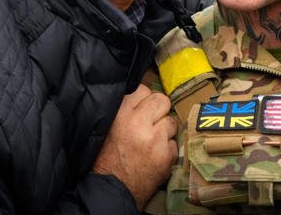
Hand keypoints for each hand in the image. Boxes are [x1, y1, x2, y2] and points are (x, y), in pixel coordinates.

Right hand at [92, 84, 176, 209]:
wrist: (112, 189)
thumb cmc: (106, 158)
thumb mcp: (107, 125)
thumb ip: (123, 108)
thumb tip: (140, 96)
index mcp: (121, 114)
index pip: (143, 90)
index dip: (143, 99)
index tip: (142, 108)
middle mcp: (139, 123)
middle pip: (162, 100)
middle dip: (159, 110)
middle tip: (151, 121)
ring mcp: (156, 140)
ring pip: (171, 122)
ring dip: (164, 130)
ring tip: (152, 140)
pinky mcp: (167, 156)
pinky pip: (174, 143)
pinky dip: (167, 149)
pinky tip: (155, 155)